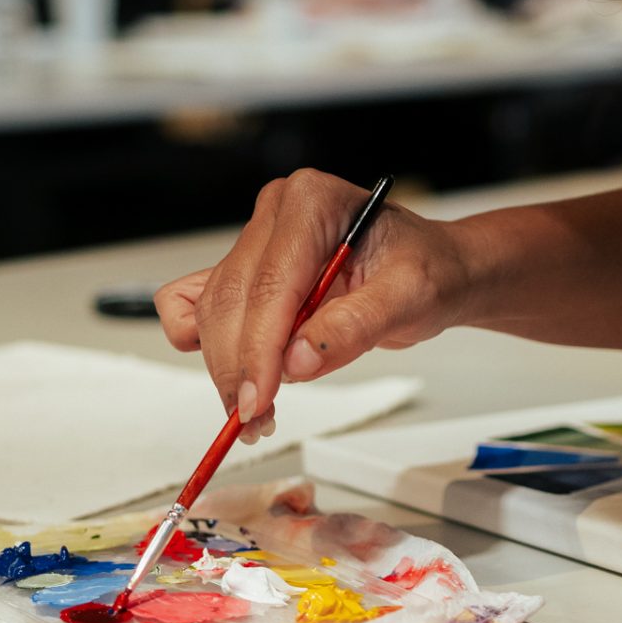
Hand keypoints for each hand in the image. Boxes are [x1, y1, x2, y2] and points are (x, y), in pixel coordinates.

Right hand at [153, 170, 474, 441]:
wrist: (430, 268)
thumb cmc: (425, 270)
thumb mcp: (411, 297)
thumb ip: (354, 326)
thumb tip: (296, 362)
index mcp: (312, 202)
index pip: (269, 283)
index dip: (257, 349)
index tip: (259, 400)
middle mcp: (275, 215)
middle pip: (229, 299)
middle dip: (238, 368)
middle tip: (257, 420)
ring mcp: (254, 242)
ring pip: (210, 311)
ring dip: (226, 368)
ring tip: (259, 411)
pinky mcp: (243, 272)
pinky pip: (191, 304)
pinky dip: (202, 343)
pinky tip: (236, 373)